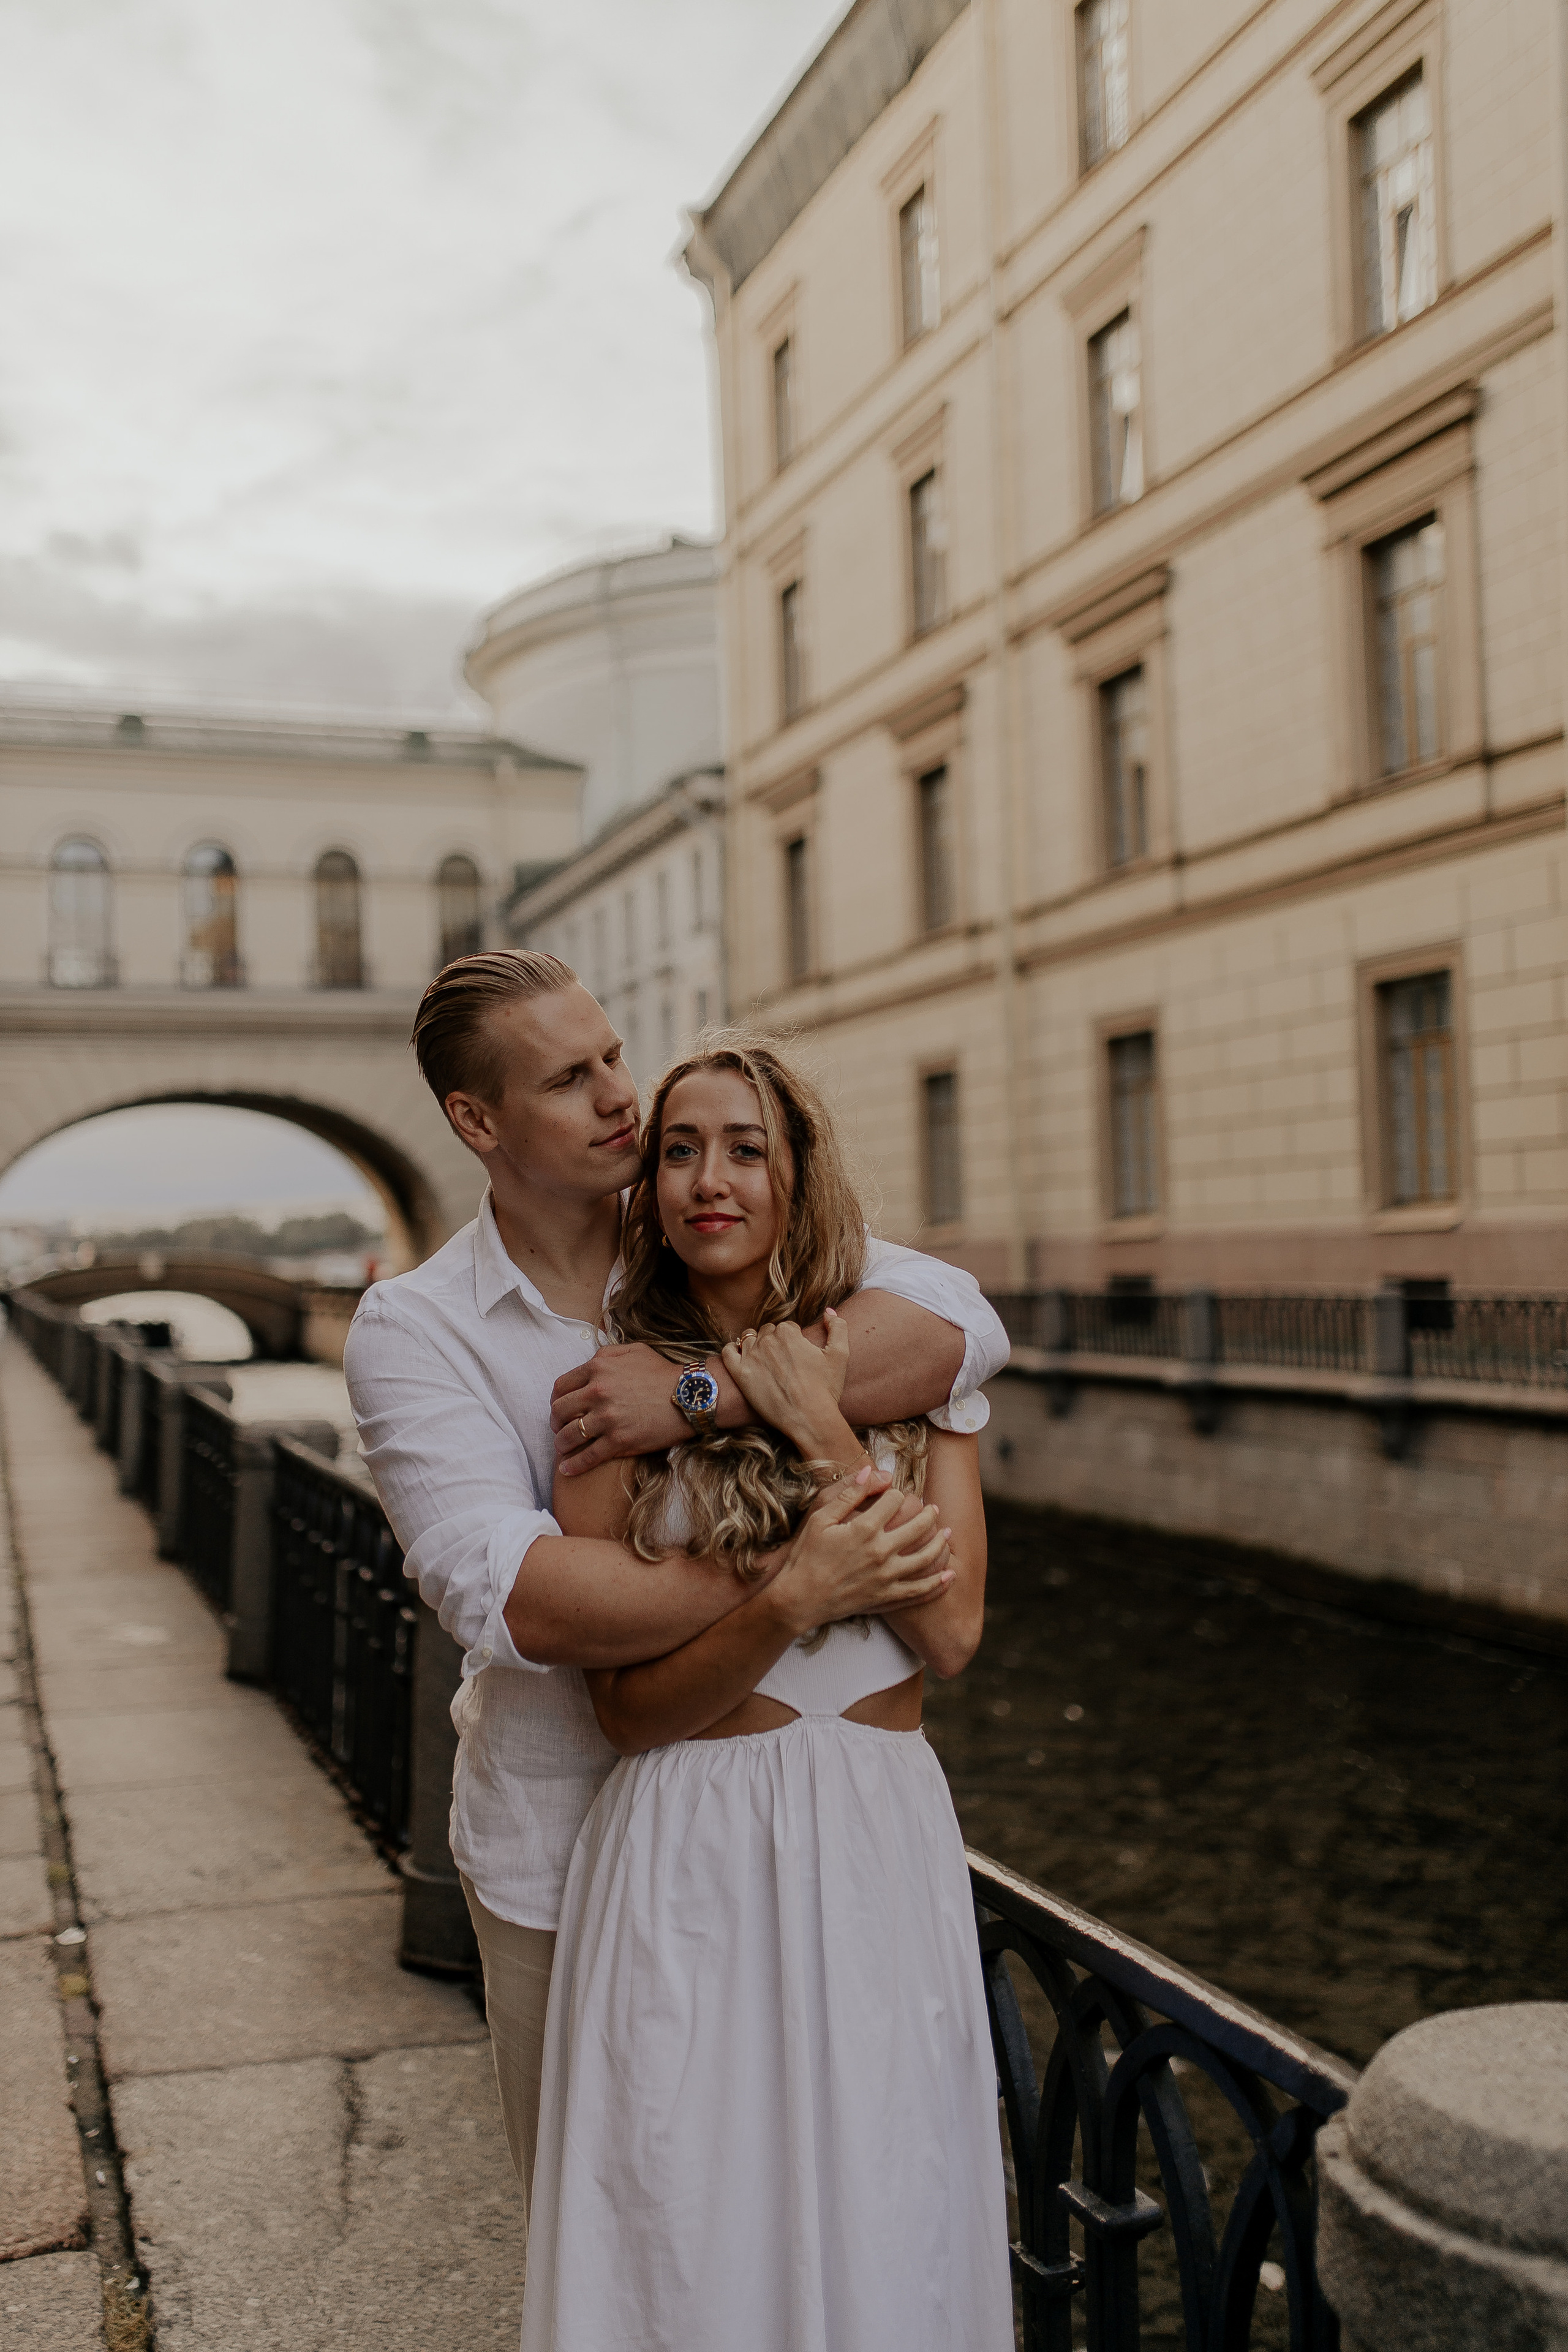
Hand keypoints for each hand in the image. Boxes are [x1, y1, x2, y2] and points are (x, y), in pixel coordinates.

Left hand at [551, 1344, 688, 1475]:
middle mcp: (598, 1392)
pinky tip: (566, 1469)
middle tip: (559, 1428)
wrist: (690, 1396)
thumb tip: (591, 1361)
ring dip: (561, 1444)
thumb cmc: (664, 1373)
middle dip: (556, 1422)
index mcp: (599, 1368)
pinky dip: (573, 1464)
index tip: (559, 1408)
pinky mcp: (619, 1441)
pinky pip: (587, 1456)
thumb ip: (608, 1353)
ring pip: (569, 1435)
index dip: (556, 1399)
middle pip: (560, 1411)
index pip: (562, 1386)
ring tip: (562, 1448)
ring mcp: (607, 1418)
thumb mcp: (635, 1351)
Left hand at [721, 1311, 849, 1453]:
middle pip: (767, 1332)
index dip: (794, 1340)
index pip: (787, 1327)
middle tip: (783, 1361)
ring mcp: (751, 1357)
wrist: (809, 1418)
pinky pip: (728, 1352)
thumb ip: (838, 1327)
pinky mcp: (740, 1374)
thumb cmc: (826, 1388)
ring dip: (756, 1345)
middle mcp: (767, 1340)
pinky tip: (741, 1356)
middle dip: (775, 1342)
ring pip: (748, 1339)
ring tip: (765, 1361)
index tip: (797, 1355)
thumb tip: (828, 1310)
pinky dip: (733, 1350)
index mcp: (789, 1332)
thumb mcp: (840, 1354)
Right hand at [768, 1466, 952, 1639]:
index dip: (897, 1493)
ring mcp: (886, 1578)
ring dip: (941, 1544)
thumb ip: (848, 1493)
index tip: (895, 1495)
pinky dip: (938, 1583)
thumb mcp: (820, 1517)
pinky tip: (950, 1575)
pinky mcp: (886, 1598)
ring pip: (926, 1559)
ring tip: (947, 1534)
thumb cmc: (806, 1555)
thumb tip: (874, 1471)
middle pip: (918, 1527)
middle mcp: (880, 1553)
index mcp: (865, 1529)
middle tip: (933, 1509)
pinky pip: (920, 1592)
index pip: (894, 1501)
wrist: (799, 1598)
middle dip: (929, 1514)